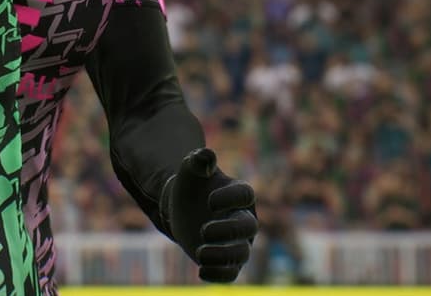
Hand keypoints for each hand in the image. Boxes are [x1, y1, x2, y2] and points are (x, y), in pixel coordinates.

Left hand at [162, 148, 257, 282]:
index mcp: (238, 193)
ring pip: (242, 254)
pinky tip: (201, 272)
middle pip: (248, 227)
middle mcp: (243, 218)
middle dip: (228, 231)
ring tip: (200, 253)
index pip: (246, 195)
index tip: (209, 201)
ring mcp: (236, 241)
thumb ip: (198, 160)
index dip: (231, 198)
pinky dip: (219, 275)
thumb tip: (205, 154)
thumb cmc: (191, 185)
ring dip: (223, 256)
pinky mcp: (226, 260)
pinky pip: (231, 273)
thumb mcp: (190, 168)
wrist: (182, 207)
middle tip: (204, 230)